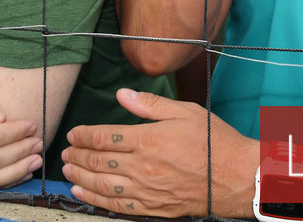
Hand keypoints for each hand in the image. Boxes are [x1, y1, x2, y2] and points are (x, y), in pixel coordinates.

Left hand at [61, 88, 258, 217]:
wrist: (237, 178)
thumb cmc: (214, 142)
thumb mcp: (185, 111)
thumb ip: (149, 104)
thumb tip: (121, 94)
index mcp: (149, 139)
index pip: (105, 137)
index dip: (84, 135)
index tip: (74, 133)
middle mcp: (144, 167)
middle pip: (99, 161)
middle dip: (77, 156)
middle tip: (65, 152)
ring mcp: (147, 190)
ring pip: (103, 185)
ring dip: (80, 178)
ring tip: (67, 171)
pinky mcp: (154, 208)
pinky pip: (118, 206)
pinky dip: (97, 200)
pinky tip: (83, 194)